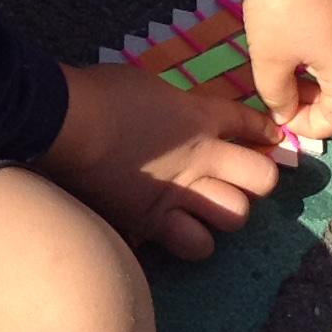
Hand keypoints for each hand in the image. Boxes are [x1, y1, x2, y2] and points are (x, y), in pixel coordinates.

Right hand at [39, 61, 291, 260]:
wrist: (63, 121)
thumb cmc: (101, 93)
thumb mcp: (149, 86)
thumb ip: (175, 106)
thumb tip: (181, 116)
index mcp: (199, 117)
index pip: (249, 124)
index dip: (264, 131)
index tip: (268, 137)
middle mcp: (201, 158)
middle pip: (262, 179)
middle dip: (256, 179)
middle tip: (237, 179)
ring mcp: (180, 194)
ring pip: (235, 217)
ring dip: (224, 213)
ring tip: (206, 209)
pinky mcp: (153, 222)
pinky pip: (193, 245)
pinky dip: (188, 240)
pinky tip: (176, 231)